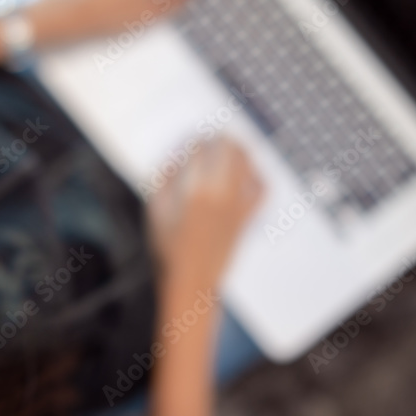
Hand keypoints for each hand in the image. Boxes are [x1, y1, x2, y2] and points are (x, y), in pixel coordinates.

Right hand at [146, 137, 264, 296]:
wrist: (191, 280)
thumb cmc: (167, 248)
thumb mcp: (154, 212)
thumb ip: (163, 182)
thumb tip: (173, 160)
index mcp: (194, 190)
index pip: (199, 150)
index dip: (196, 141)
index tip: (192, 140)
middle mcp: (220, 193)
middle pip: (228, 151)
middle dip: (222, 138)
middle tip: (216, 135)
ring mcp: (237, 205)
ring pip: (247, 165)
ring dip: (242, 150)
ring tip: (235, 145)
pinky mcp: (247, 217)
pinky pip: (261, 191)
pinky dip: (260, 178)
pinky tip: (253, 174)